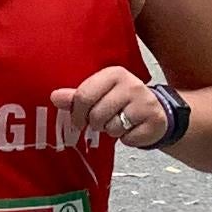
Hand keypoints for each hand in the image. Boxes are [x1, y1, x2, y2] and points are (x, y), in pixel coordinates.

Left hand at [54, 64, 175, 151]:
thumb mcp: (99, 94)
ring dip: (112, 131)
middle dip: (96, 124)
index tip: (79, 119)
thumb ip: (77, 96)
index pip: (84, 95)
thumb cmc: (123, 103)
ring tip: (119, 122)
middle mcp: (131, 84)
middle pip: (96, 115)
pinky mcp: (153, 120)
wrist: (156, 112)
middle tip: (102, 121)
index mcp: (114, 73)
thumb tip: (55, 97)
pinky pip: (128, 138)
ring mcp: (144, 102)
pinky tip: (132, 128)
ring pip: (113, 128)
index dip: (77, 113)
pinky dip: (127, 138)